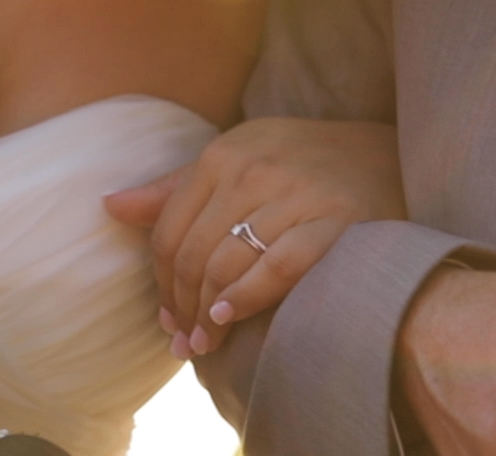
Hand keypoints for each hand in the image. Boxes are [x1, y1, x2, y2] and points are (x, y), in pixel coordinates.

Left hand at [104, 117, 403, 356]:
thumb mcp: (237, 160)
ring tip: (207, 341)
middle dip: (181, 306)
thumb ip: (176, 188)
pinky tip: (231, 315)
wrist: (384, 154)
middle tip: (185, 342)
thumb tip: (111, 206)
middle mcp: (253, 169)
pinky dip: (247, 296)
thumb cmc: (299, 163)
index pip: (169, 231)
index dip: (160, 283)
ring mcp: (295, 193)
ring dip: (209, 312)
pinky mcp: (335, 220)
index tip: (166, 318)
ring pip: (227, 263)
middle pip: (193, 253)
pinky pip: (278, 266)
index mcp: (222, 154)